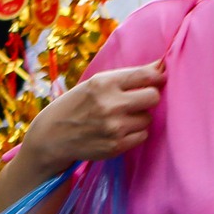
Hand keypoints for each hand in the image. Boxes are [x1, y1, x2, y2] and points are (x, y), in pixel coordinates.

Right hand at [20, 61, 164, 172]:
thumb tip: (162, 66)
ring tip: (119, 118)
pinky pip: (142, 135)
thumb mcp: (94, 83)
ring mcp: (113, 127)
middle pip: (153, 97)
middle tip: (134, 101)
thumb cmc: (77, 104)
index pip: (146, 75)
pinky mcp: (116, 146)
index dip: (157, 76)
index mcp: (103, 83)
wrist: (52, 136)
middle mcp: (109, 104)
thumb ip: (127, 76)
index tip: (158, 78)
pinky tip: (118, 131)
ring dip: (138, 118)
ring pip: (147, 118)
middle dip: (148, 97)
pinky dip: (134, 133)